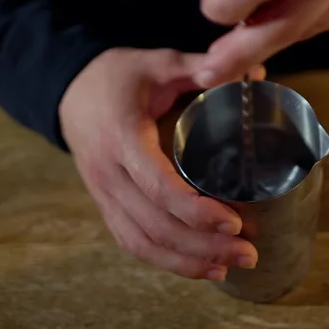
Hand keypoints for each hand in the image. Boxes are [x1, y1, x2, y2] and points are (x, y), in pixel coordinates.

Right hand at [59, 48, 264, 280]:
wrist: (71, 90)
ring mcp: (102, 194)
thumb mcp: (157, 62)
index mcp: (122, 136)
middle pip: (155, 224)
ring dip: (187, 261)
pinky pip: (131, 242)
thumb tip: (257, 69)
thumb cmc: (118, 75)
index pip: (157, 186)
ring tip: (230, 265)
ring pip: (142, 242)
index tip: (235, 221)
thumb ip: (200, 67)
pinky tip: (199, 266)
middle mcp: (108, 173)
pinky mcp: (104, 204)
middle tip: (249, 252)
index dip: (196, 211)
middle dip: (203, 245)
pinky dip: (165, 260)